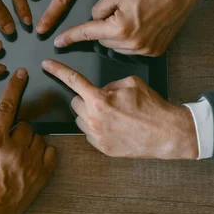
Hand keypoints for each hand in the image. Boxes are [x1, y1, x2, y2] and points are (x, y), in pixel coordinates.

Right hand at [0, 68, 56, 213]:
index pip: (7, 107)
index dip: (14, 87)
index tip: (22, 73)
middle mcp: (15, 150)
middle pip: (25, 124)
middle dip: (17, 130)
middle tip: (7, 144)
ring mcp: (30, 162)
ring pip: (38, 136)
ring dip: (30, 141)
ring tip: (17, 155)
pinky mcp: (42, 174)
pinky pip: (51, 151)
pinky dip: (43, 152)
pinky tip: (31, 159)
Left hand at [42, 60, 197, 159]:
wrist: (166, 133)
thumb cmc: (151, 107)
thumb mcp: (130, 82)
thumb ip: (109, 84)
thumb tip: (101, 90)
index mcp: (99, 99)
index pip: (72, 80)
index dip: (57, 70)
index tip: (46, 65)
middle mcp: (94, 119)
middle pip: (75, 102)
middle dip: (86, 98)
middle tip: (103, 99)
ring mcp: (97, 136)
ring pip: (80, 119)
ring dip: (89, 114)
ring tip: (111, 114)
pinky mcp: (102, 148)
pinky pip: (90, 134)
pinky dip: (97, 128)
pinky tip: (114, 126)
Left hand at [54, 0, 206, 56]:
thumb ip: (98, 9)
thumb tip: (94, 20)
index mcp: (119, 29)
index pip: (88, 34)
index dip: (70, 37)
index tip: (58, 43)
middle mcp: (133, 45)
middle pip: (103, 41)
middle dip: (104, 27)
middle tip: (118, 10)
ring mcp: (145, 50)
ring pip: (117, 46)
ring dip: (117, 34)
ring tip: (133, 16)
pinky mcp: (155, 51)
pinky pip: (132, 49)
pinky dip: (131, 39)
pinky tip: (141, 24)